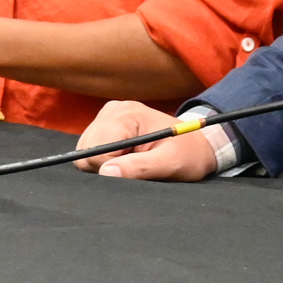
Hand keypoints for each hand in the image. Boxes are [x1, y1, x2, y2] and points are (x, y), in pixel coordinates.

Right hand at [78, 100, 219, 180]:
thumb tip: (106, 172)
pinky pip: (91, 149)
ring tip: (133, 161)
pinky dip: (105, 159)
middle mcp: (114, 110)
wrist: (196, 146)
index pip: (95, 148)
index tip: (132, 170)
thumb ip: (139, 167)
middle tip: (134, 166)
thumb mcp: (170, 164)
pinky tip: (126, 157)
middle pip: (87, 149)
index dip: (109, 167)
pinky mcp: (106, 125)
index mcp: (128, 114)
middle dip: (106, 165)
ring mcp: (108, 116)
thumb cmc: (187, 155)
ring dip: (105, 163)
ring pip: (86, 150)